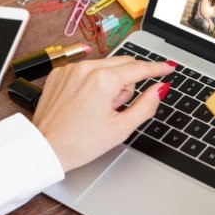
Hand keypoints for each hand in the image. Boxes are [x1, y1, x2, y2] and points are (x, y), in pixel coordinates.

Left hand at [33, 56, 174, 170]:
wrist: (45, 149)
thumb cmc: (80, 143)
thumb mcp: (121, 128)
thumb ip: (146, 105)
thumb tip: (160, 89)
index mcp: (103, 80)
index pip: (139, 68)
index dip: (157, 68)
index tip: (169, 67)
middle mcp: (86, 68)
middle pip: (123, 65)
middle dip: (128, 83)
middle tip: (118, 108)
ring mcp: (71, 69)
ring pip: (105, 66)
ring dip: (110, 83)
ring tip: (99, 109)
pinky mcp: (59, 73)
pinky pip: (86, 70)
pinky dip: (92, 82)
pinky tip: (85, 103)